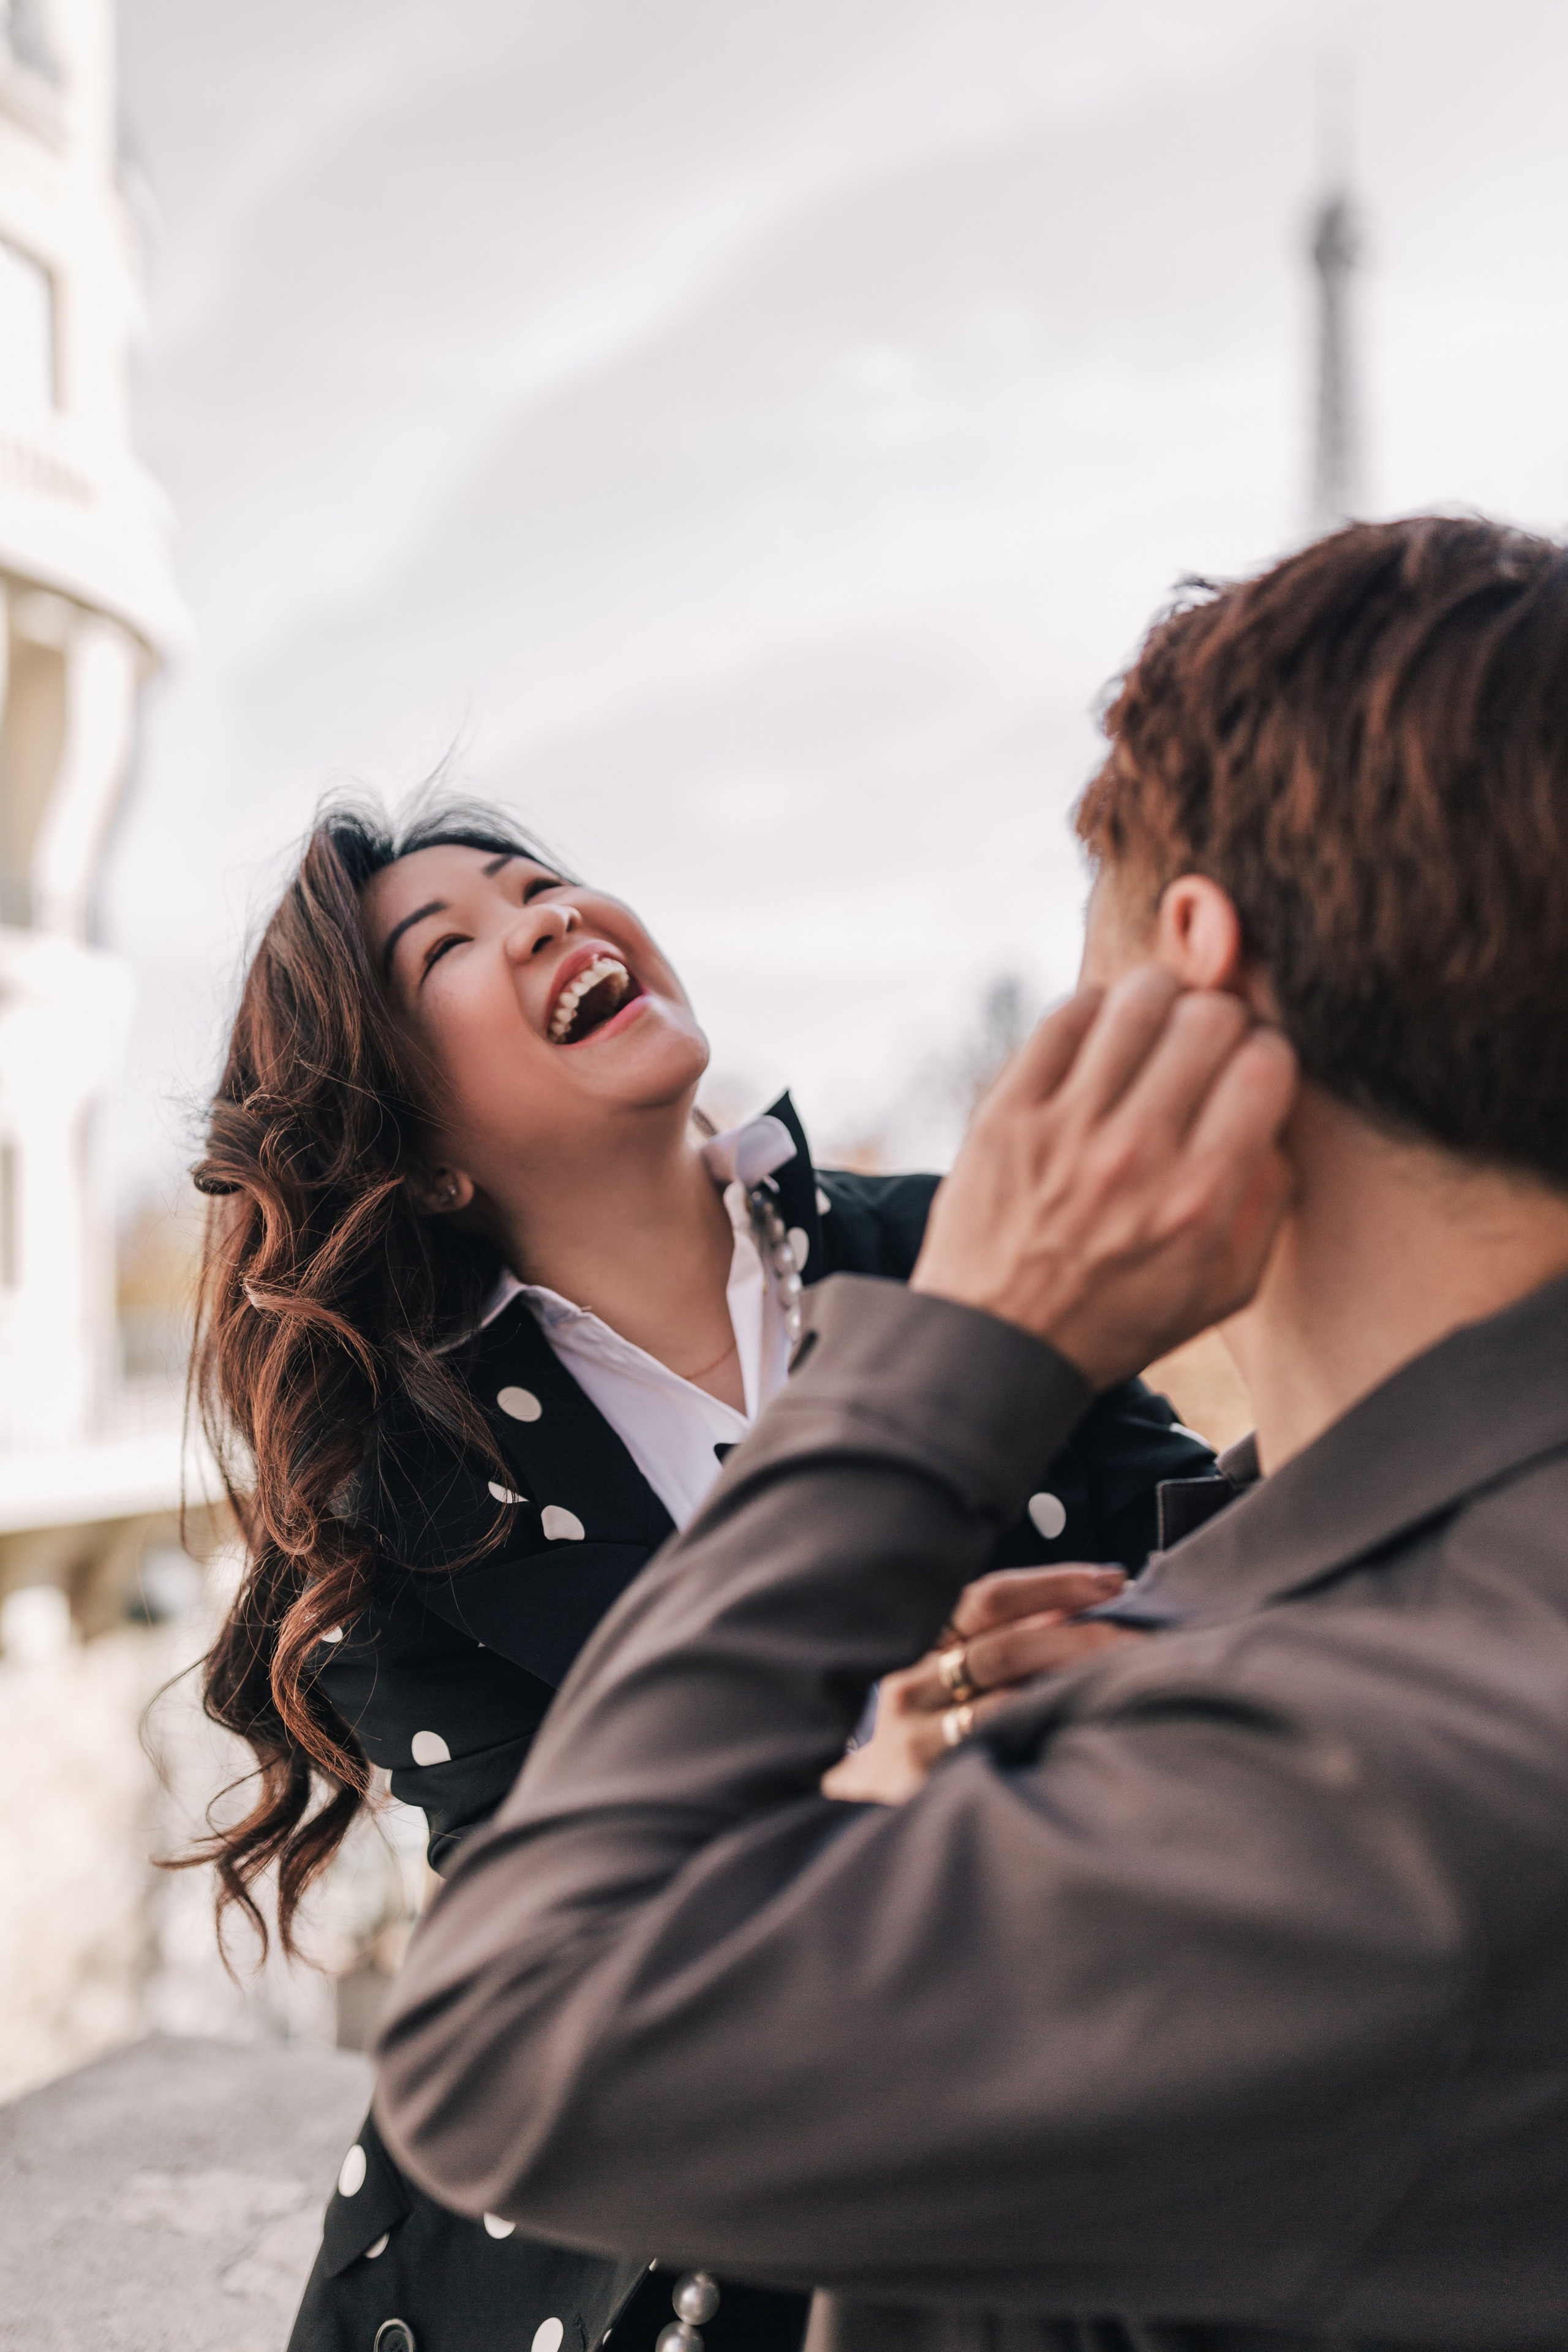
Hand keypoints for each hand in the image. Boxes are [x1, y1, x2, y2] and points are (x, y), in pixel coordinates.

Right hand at [821, 1564, 1143, 1806]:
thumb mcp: (937, 1682)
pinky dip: (1047, 1724)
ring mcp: (916, 1736)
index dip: (1053, 1583)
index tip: (1112, 1579)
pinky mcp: (927, 1780)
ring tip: (1129, 1671)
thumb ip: (991, 1646)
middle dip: (1078, 1632)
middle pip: (1003, 1644)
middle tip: (1138, 1631)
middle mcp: (911, 1685)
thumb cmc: (915, 1738)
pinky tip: (1089, 1723)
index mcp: (918, 1647)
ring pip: (1007, 1694)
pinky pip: (999, 1744)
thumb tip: (1070, 1610)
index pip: (988, 1599)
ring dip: (1074, 1676)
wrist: (852, 1814)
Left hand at [911, 966, 1296, 1386]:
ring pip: (1137, 1001)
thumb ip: (1270, 1201)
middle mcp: (1135, 1157)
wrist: (998, 1343)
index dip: (1268, 1052)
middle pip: (1207, 1020)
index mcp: (1198, 1202)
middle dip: (1221, 1018)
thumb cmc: (1120, 1314)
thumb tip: (1276, 1116)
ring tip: (1159, 1022)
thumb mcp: (1224, 1287)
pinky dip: (1096, 1009)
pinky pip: (1064, 1018)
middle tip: (1206, 1041)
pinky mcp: (1006, 1113)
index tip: (1251, 1067)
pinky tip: (1104, 1034)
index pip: (1263, 1068)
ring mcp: (1065, 1129)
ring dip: (1162, 996)